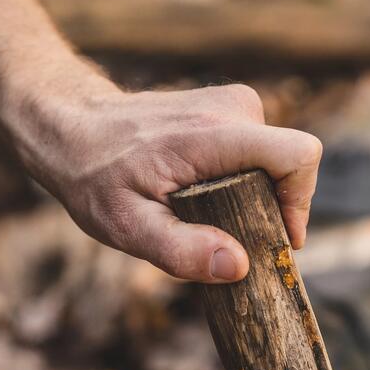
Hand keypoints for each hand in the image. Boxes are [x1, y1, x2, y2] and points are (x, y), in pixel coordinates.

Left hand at [19, 84, 323, 282]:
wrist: (69, 126)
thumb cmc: (93, 176)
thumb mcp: (126, 226)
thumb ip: (182, 250)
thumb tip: (239, 266)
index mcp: (212, 135)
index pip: (298, 155)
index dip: (301, 202)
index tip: (278, 239)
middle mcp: (230, 108)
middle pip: (289, 165)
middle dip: (271, 208)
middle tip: (222, 236)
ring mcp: (230, 102)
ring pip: (275, 160)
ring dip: (253, 195)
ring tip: (200, 211)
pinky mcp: (226, 106)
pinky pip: (258, 151)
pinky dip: (242, 178)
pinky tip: (198, 191)